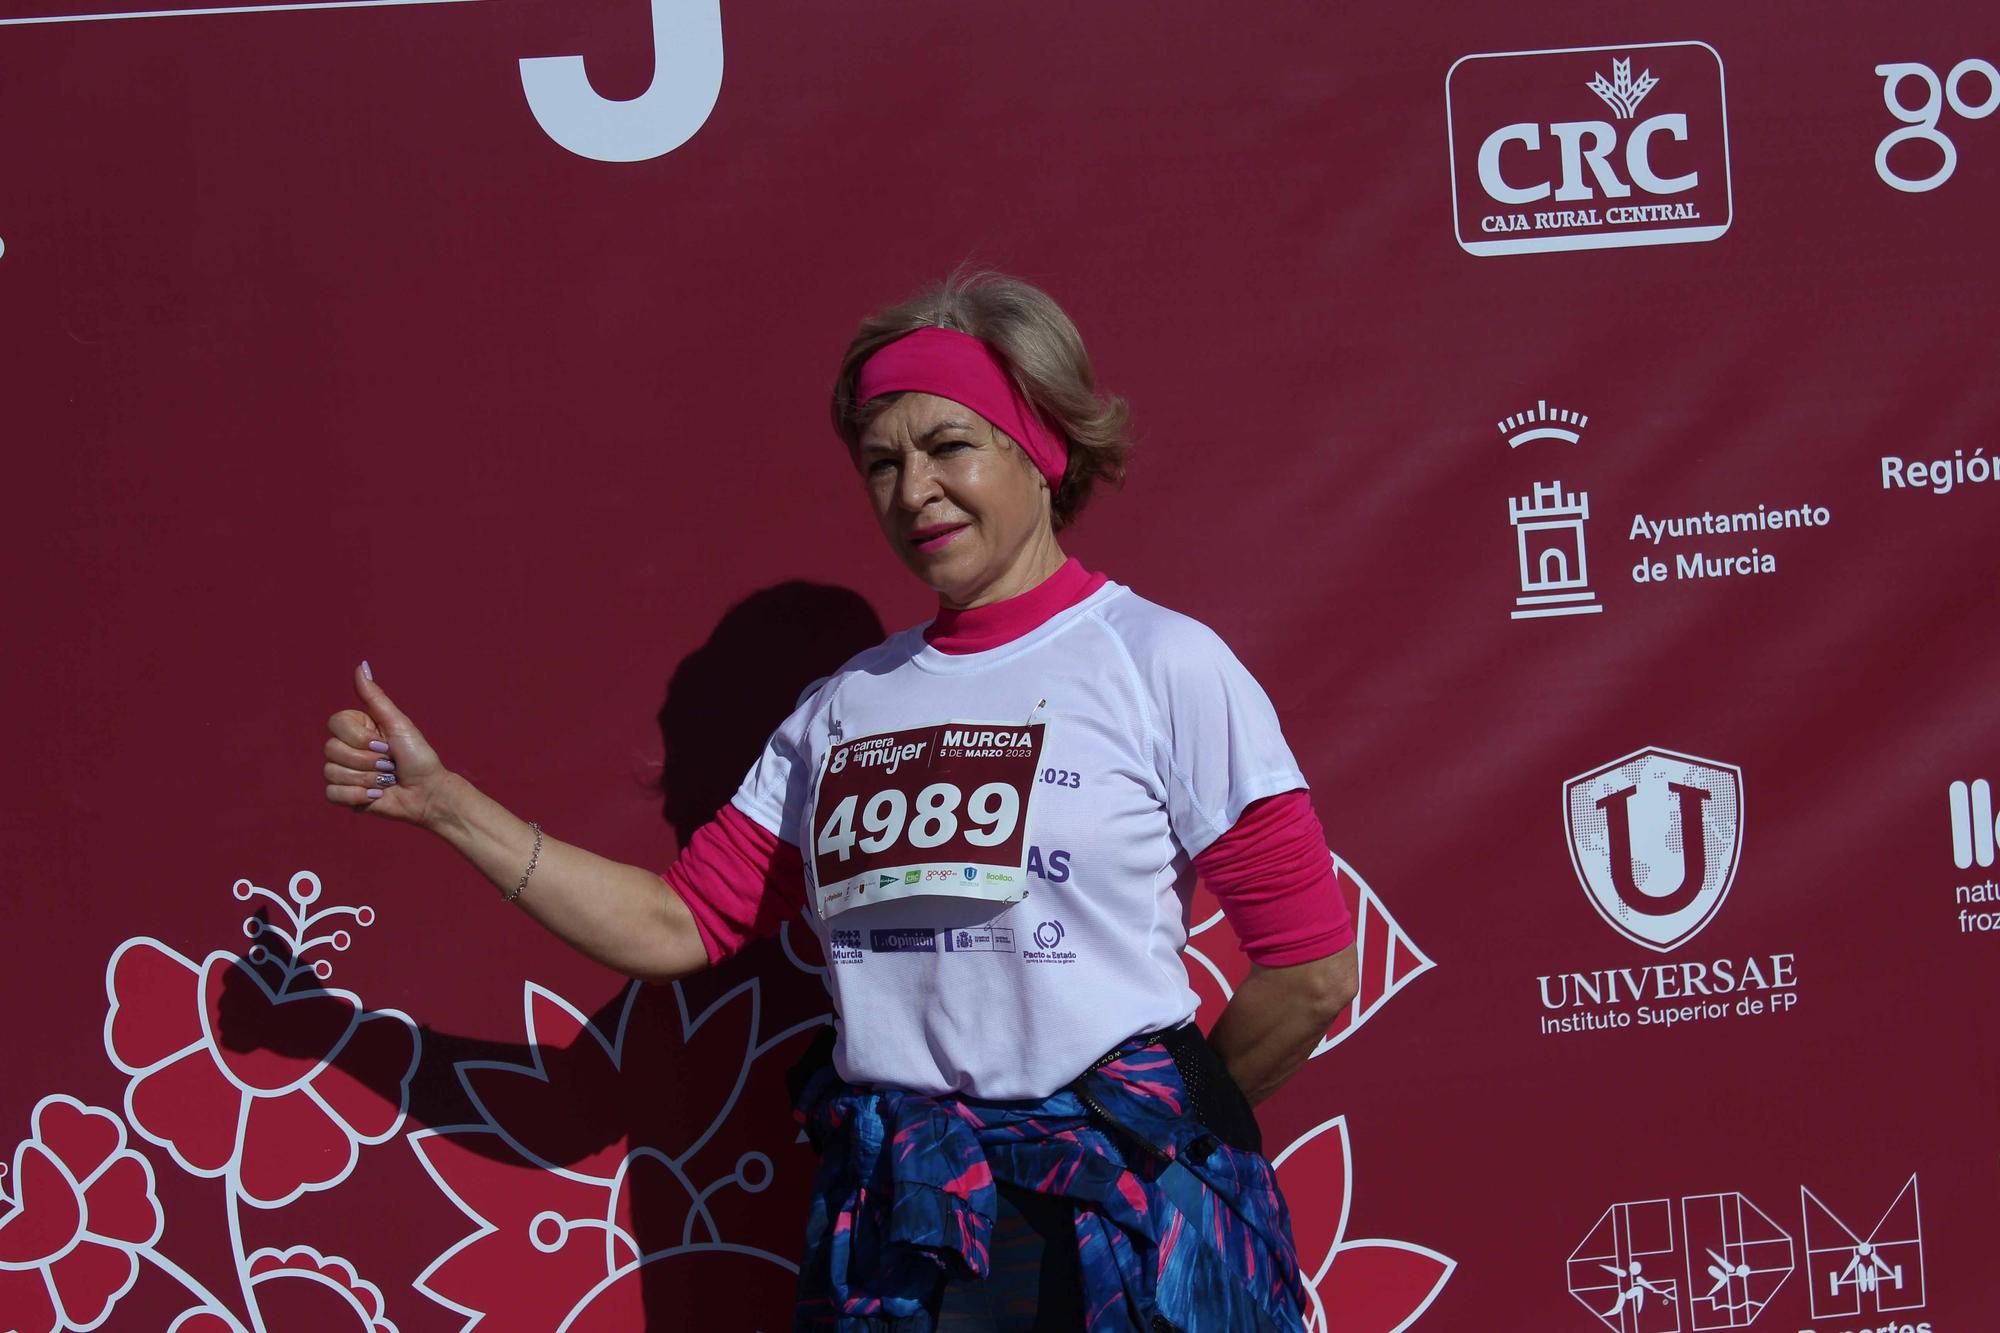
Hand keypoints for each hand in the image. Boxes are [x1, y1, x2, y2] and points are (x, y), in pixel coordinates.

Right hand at [323, 662, 453, 829]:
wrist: (427, 792)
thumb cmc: (418, 756)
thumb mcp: (398, 723)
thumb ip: (375, 697)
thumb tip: (361, 665)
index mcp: (357, 727)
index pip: (335, 724)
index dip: (361, 738)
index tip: (384, 743)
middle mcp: (346, 747)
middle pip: (331, 750)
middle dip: (367, 761)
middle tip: (388, 763)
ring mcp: (343, 771)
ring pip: (331, 772)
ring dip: (366, 779)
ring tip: (386, 779)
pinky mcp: (344, 795)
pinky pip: (332, 793)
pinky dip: (357, 796)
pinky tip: (376, 794)